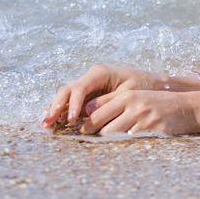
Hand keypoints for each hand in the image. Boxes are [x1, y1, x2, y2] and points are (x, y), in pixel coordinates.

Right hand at [42, 64, 159, 129]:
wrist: (153, 85)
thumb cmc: (143, 87)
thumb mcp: (129, 93)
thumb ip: (108, 101)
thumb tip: (88, 111)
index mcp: (100, 73)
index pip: (80, 88)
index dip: (73, 104)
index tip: (71, 119)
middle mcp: (90, 79)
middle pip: (67, 90)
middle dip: (56, 106)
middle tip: (48, 122)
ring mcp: (88, 88)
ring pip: (66, 97)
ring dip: (55, 110)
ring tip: (46, 125)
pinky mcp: (88, 97)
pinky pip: (71, 104)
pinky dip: (63, 113)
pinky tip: (54, 124)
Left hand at [77, 89, 199, 136]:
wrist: (187, 108)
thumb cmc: (156, 103)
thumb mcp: (135, 96)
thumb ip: (111, 102)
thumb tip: (85, 111)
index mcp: (127, 95)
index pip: (96, 112)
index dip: (86, 124)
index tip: (84, 131)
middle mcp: (135, 106)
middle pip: (102, 127)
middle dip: (95, 135)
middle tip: (93, 140)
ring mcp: (145, 120)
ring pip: (114, 137)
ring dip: (110, 142)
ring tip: (111, 142)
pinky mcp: (154, 132)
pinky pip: (131, 144)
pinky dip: (126, 146)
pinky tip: (127, 146)